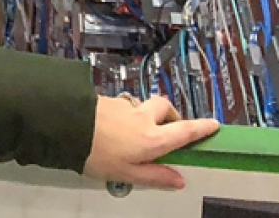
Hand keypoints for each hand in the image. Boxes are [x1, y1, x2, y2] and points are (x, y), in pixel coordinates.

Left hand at [83, 94, 218, 189]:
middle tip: (168, 127)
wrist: (64, 126)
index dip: (201, 127)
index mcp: (152, 138)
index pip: (184, 131)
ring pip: (141, 104)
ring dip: (145, 113)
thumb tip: (179, 180)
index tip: (214, 124)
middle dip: (171, 114)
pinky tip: (112, 126)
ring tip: (134, 131)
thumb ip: (154, 176)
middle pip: (164, 106)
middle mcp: (142, 117)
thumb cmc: (97, 154)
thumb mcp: (127, 173)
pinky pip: (123, 104)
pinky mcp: (105, 99)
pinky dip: (125, 112)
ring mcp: (123, 105)